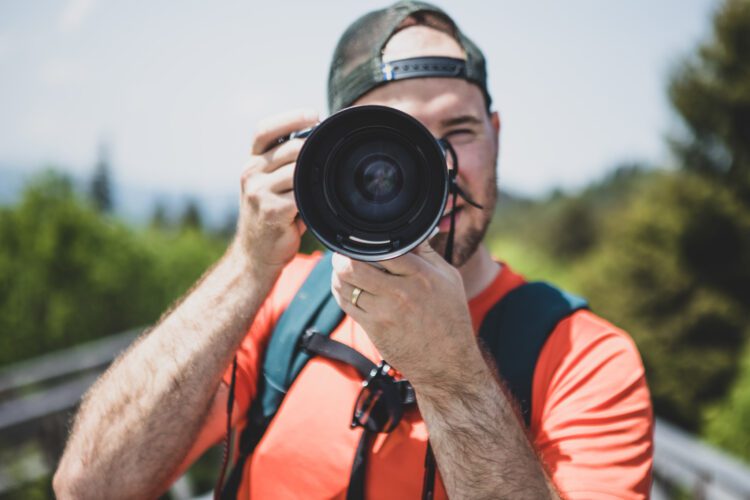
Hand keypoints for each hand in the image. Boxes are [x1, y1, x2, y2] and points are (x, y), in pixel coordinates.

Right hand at [233, 109, 318, 274]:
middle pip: (289, 148)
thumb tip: (321, 142)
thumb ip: (288, 165)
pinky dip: (313, 196)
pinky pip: (300, 195)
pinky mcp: (271, 210)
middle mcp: (251, 173)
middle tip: (333, 151)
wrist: (255, 255)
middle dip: (314, 148)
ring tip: (327, 178)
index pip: (264, 130)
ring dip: (315, 173)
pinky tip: (319, 199)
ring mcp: (258, 192)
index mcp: (252, 163)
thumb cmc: (272, 217)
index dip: (290, 118)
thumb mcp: (272, 185)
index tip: (313, 114)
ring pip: (297, 169)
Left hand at [331, 242, 475, 387]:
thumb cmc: (451, 318)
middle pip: (355, 265)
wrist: (448, 365)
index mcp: (421, 275)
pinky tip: (343, 286)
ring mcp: (385, 312)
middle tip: (342, 253)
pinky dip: (340, 291)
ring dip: (338, 274)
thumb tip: (410, 231)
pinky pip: (346, 304)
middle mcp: (401, 292)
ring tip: (340, 268)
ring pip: (345, 285)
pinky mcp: (374, 328)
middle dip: (343, 257)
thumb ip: (426, 254)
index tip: (360, 240)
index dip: (366, 242)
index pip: (382, 248)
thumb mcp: (449, 279)